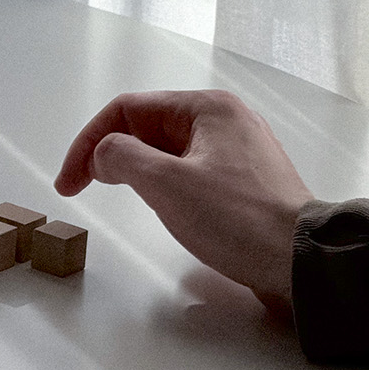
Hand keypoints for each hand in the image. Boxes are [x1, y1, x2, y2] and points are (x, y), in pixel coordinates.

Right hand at [55, 89, 310, 306]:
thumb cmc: (235, 217)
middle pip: (146, 127)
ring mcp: (238, 150)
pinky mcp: (245, 180)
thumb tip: (103, 155)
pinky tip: (161, 206)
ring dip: (136, 171)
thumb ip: (119, 157)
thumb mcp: (164, 183)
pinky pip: (189, 170)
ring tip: (121, 197)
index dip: (87, 143)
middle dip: (110, 155)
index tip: (68, 183)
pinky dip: (163, 183)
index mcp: (207, 107)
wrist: (302, 262)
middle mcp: (225, 119)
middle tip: (85, 189)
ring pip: (167, 150)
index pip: (126, 110)